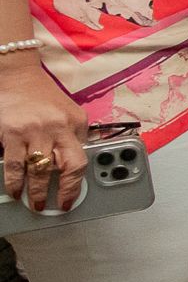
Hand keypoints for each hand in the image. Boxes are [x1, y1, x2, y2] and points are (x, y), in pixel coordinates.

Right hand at [0, 61, 88, 210]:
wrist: (17, 76)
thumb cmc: (43, 97)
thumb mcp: (69, 113)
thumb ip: (75, 136)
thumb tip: (76, 165)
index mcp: (76, 123)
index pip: (80, 160)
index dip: (75, 185)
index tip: (69, 199)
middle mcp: (58, 126)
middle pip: (62, 167)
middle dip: (53, 192)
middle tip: (45, 205)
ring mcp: (34, 129)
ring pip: (36, 169)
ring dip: (32, 190)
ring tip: (30, 201)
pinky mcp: (12, 131)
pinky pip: (14, 163)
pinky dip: (13, 180)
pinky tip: (14, 188)